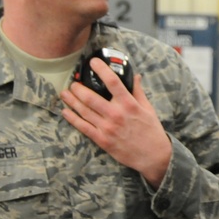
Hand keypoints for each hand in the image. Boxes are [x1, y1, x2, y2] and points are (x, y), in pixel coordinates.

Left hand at [61, 57, 172, 187]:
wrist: (153, 156)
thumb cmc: (151, 131)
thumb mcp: (147, 108)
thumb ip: (138, 91)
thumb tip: (135, 76)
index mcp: (129, 104)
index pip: (113, 82)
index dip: (101, 70)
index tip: (93, 62)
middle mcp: (116, 115)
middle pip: (91, 97)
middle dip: (78, 88)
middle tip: (73, 82)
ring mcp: (108, 128)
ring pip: (84, 111)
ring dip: (72, 101)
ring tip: (65, 93)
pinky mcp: (102, 140)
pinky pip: (83, 127)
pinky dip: (73, 118)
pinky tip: (66, 111)